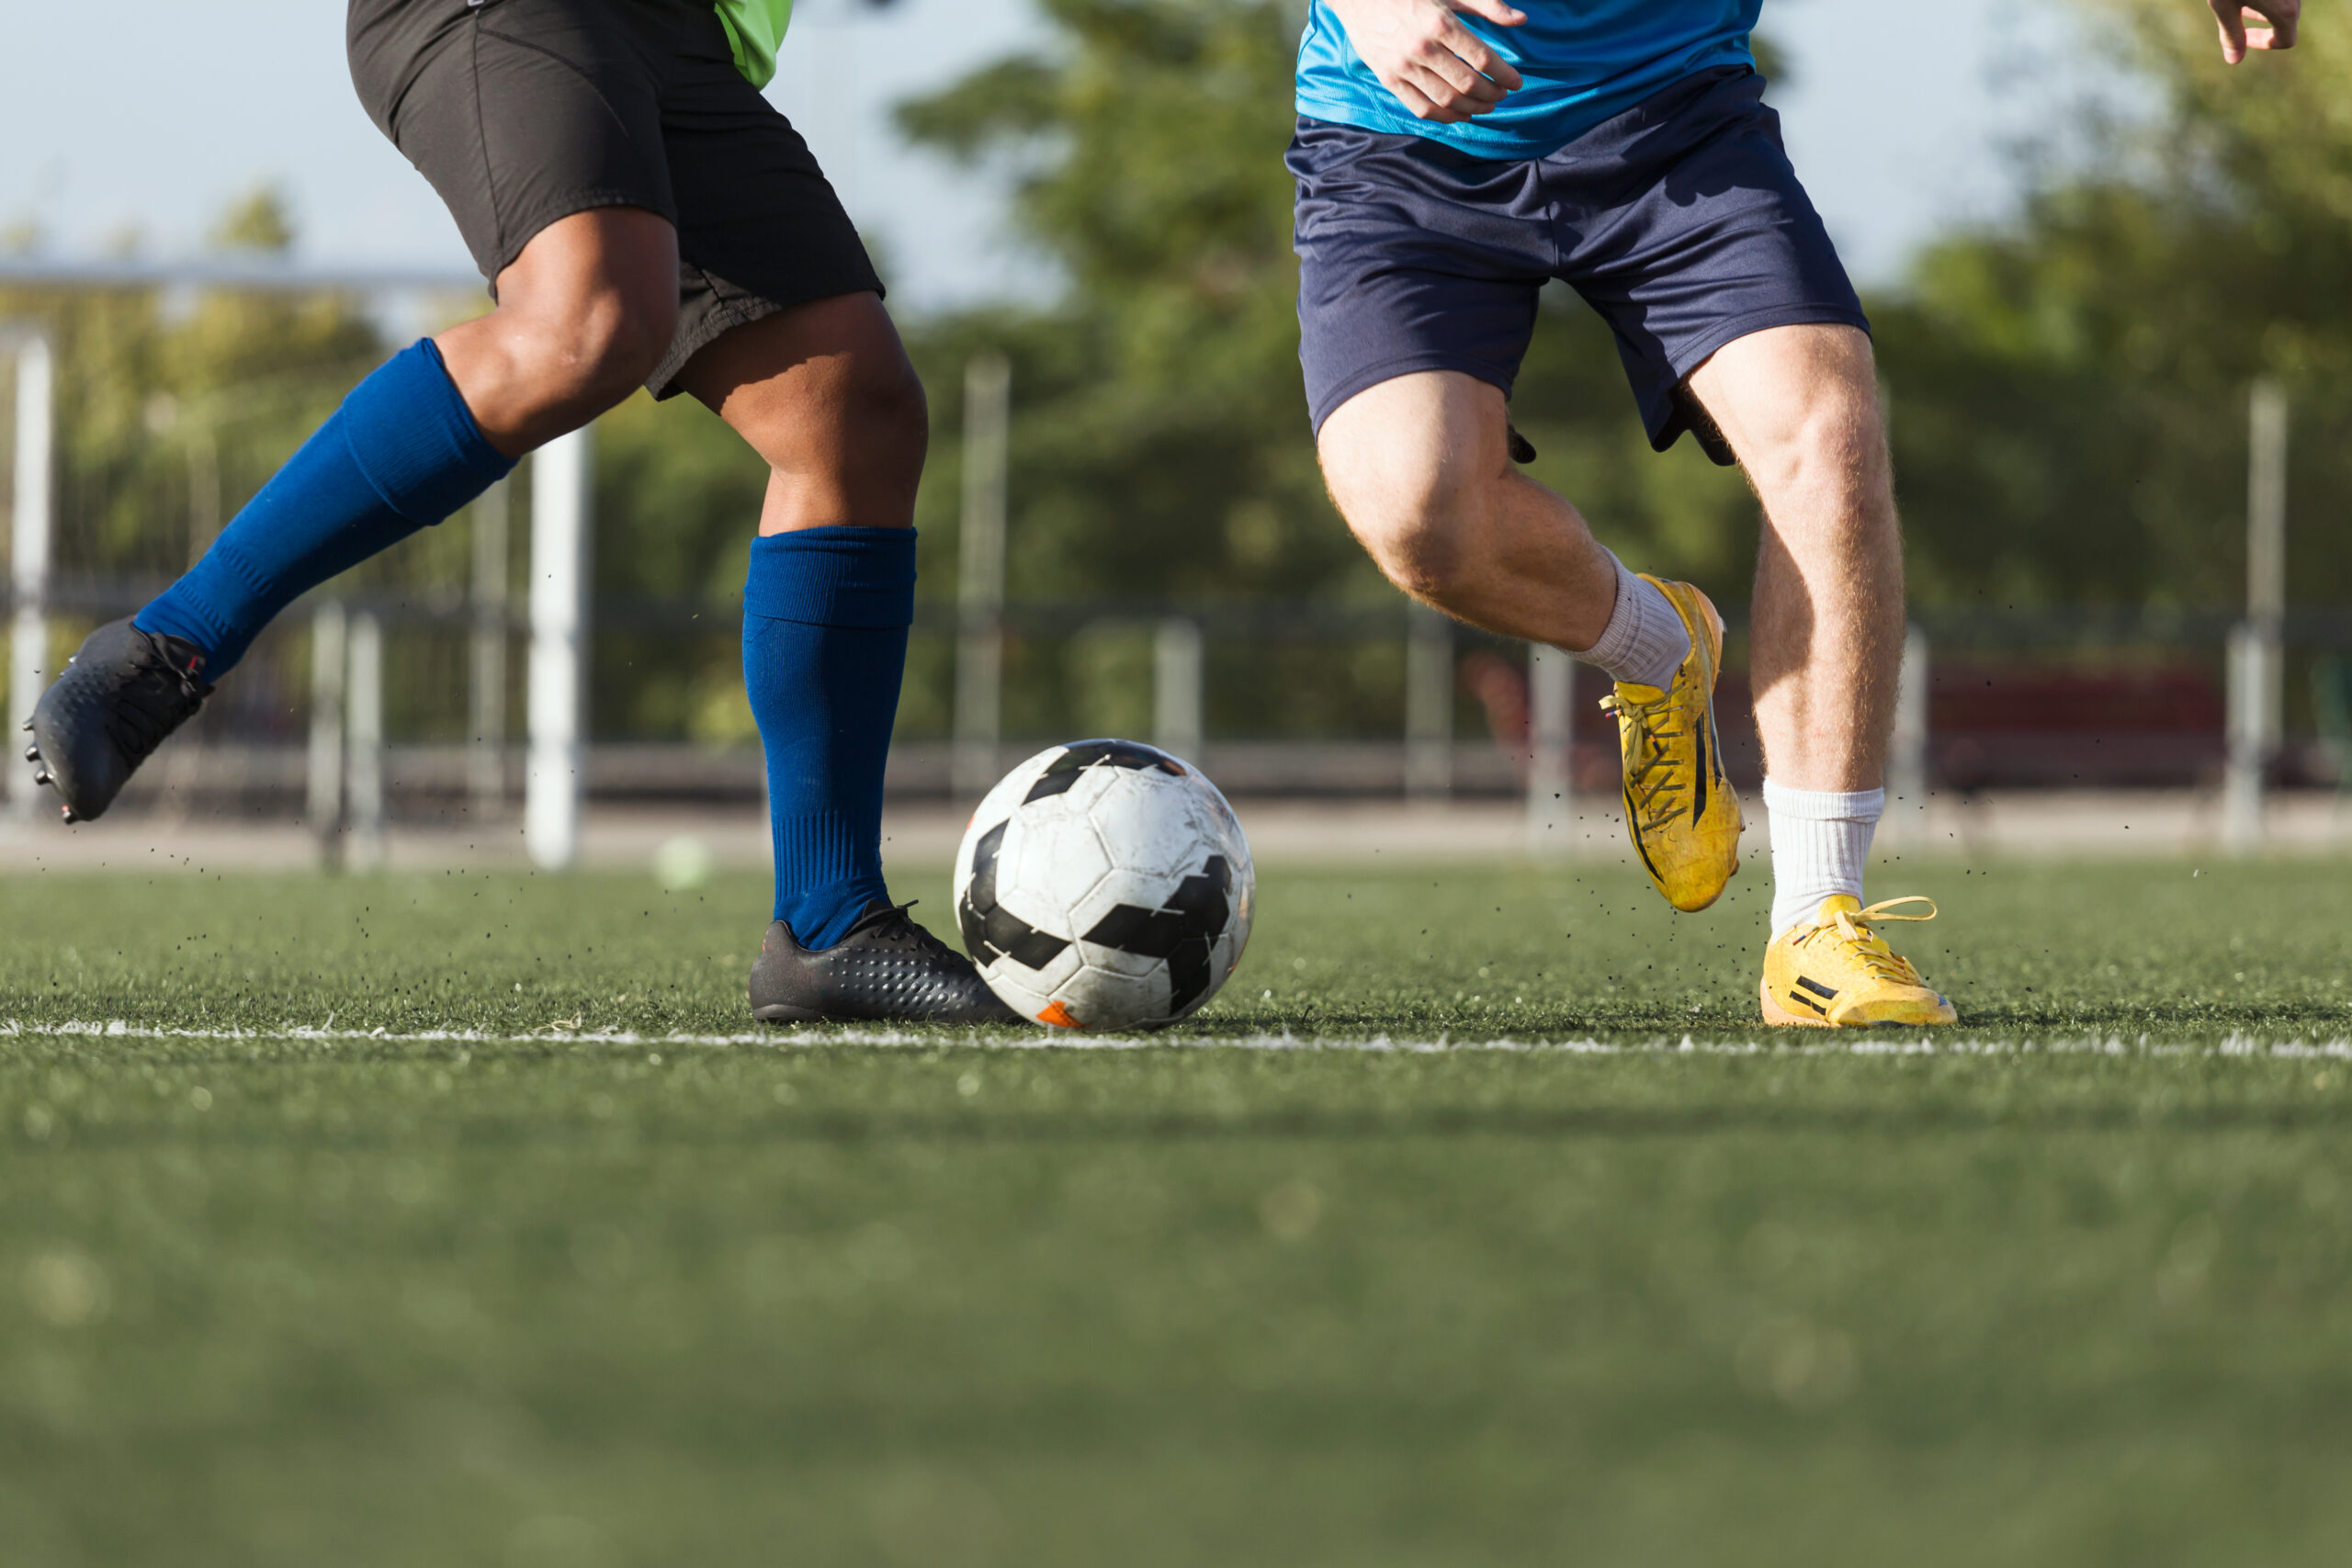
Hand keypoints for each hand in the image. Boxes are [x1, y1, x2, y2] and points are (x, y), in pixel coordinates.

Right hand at [1325, 0, 1527, 123]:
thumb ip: (1487, 5)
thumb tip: (1521, 19)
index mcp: (1440, 22)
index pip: (1482, 58)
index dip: (1504, 74)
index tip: (1516, 82)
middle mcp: (1421, 47)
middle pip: (1467, 83)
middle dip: (1491, 94)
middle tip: (1502, 95)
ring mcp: (1403, 66)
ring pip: (1446, 100)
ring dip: (1472, 109)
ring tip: (1486, 106)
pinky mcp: (1389, 79)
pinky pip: (1421, 108)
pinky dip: (1444, 117)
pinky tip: (1459, 115)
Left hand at [2208, 0, 2298, 62]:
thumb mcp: (2224, 4)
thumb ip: (2231, 33)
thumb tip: (2234, 60)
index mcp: (2285, 9)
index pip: (2286, 40)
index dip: (2262, 44)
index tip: (2243, 40)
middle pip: (2288, 19)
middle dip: (2265, 26)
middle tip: (2238, 23)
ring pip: (2287, 2)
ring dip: (2267, 9)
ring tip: (2241, 7)